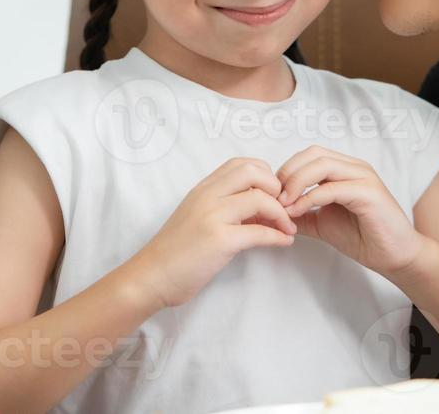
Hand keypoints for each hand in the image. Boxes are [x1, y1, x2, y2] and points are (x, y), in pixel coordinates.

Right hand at [123, 157, 295, 309]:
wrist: (151, 276)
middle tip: (282, 208)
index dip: (264, 175)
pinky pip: (259, 232)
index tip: (272, 195)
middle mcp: (208, 196)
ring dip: (282, 214)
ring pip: (260, 199)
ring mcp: (213, 216)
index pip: (241, 163)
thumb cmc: (175, 250)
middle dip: (276, 187)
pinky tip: (284, 242)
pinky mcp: (219, 241)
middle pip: (253, 171)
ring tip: (287, 227)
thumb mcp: (196, 215)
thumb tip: (257, 206)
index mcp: (203, 188)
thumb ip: (221, 205)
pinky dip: (278, 236)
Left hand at [276, 146, 424, 276]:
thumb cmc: (363, 237)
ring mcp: (363, 177)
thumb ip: (301, 213)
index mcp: (344, 169)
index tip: (271, 194)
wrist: (394, 256)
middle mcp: (354, 167)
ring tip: (283, 203)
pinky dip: (310, 198)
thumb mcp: (322, 223)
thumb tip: (273, 212)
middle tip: (274, 197)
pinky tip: (298, 211)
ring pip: (322, 165)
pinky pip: (333, 188)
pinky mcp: (369, 193)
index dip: (287, 170)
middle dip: (288, 173)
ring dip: (297, 182)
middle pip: (313, 154)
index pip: (309, 155)